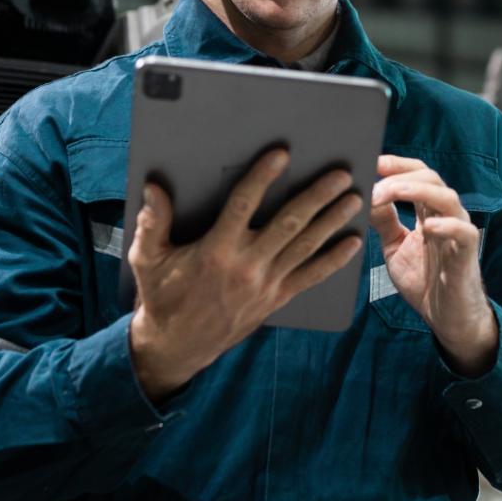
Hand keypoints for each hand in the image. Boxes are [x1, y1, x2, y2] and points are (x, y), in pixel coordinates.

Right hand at [127, 147, 362, 401]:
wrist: (177, 346)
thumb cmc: (162, 295)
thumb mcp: (148, 259)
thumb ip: (153, 222)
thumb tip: (154, 187)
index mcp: (215, 250)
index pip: (243, 205)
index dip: (263, 177)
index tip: (281, 154)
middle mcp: (246, 265)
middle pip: (288, 223)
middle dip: (316, 196)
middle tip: (339, 174)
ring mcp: (265, 284)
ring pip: (305, 246)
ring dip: (331, 221)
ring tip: (353, 198)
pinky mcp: (276, 298)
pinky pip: (310, 277)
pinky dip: (334, 260)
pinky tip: (353, 243)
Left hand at [371, 155, 497, 375]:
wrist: (446, 318)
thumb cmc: (423, 280)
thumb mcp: (394, 247)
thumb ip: (384, 221)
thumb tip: (364, 196)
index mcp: (428, 210)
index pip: (416, 174)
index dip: (395, 165)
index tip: (370, 160)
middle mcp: (445, 215)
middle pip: (431, 178)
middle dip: (401, 175)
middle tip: (374, 180)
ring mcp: (458, 232)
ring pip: (448, 198)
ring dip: (419, 191)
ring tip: (393, 192)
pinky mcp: (467, 254)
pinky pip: (464, 232)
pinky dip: (447, 225)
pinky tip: (427, 227)